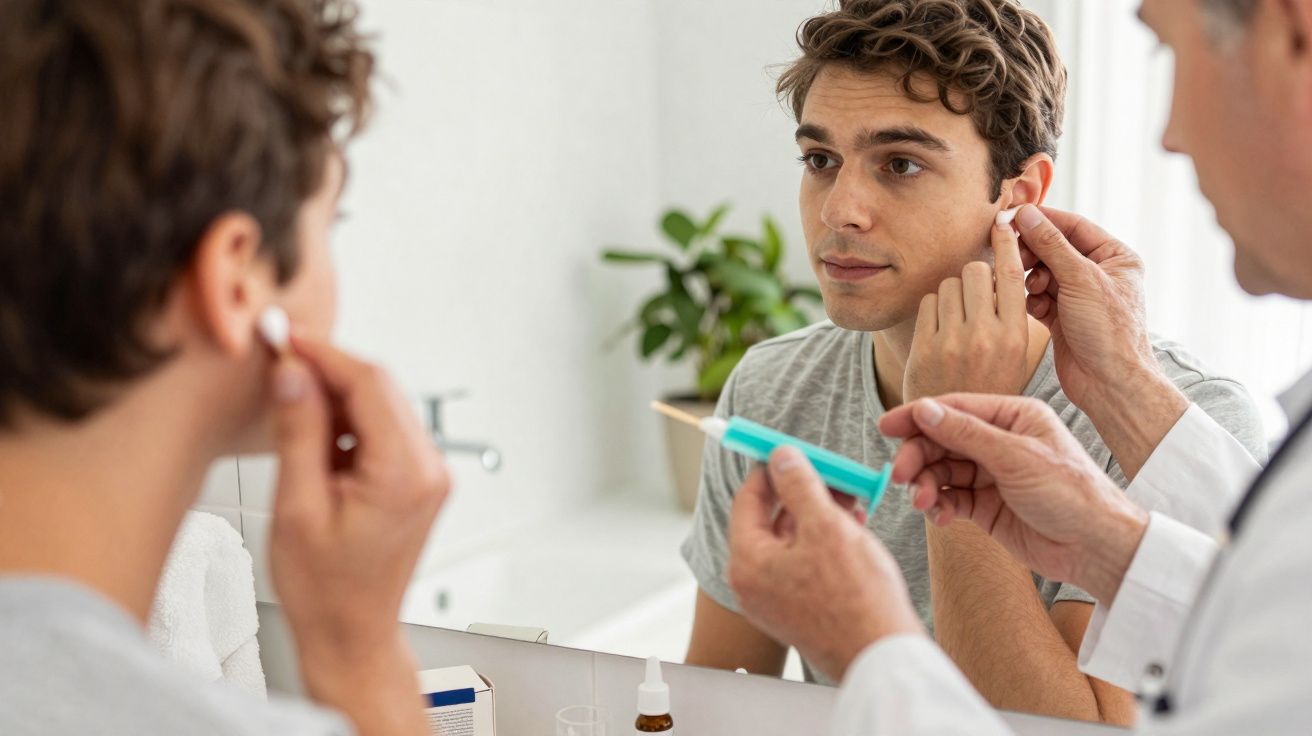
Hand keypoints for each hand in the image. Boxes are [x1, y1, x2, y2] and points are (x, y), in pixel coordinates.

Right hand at [269, 336, 448, 735]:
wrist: (351, 635)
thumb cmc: (325, 590)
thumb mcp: (297, 508)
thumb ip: (298, 432)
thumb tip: (292, 372)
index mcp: (404, 474)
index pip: (369, 384)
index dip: (324, 354)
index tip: (285, 337)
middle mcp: (428, 469)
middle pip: (380, 388)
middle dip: (329, 371)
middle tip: (280, 365)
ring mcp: (428, 474)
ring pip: (382, 405)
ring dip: (337, 397)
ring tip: (292, 415)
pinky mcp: (418, 480)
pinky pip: (384, 429)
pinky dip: (349, 422)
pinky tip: (316, 440)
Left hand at [727, 447, 924, 681]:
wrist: (882, 656)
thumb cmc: (855, 598)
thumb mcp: (826, 526)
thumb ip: (799, 485)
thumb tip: (780, 457)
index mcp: (747, 563)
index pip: (747, 501)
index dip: (769, 471)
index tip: (788, 451)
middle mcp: (753, 585)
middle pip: (770, 521)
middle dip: (802, 493)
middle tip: (830, 473)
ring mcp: (775, 601)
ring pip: (791, 542)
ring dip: (818, 515)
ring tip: (851, 498)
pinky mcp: (798, 611)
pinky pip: (803, 564)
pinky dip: (824, 542)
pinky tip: (853, 527)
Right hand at [878, 394, 1148, 603]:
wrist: (1096, 548)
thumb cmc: (1072, 493)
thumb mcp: (1016, 457)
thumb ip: (966, 433)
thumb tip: (924, 409)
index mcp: (1013, 417)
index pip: (954, 409)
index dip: (917, 416)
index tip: (886, 426)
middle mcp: (1000, 442)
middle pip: (942, 440)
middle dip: (919, 457)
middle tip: (902, 475)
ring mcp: (992, 475)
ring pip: (943, 471)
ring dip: (927, 485)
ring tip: (924, 503)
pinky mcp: (987, 506)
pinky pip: (951, 498)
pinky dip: (940, 505)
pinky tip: (940, 515)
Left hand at [903, 210, 1030, 402]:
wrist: (955, 430)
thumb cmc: (988, 388)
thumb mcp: (1014, 356)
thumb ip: (1010, 315)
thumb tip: (1000, 266)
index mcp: (1016, 336)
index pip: (1012, 273)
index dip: (1007, 242)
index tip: (1004, 221)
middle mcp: (987, 335)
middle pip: (976, 270)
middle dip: (973, 277)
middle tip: (973, 299)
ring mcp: (953, 341)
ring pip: (950, 284)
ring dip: (952, 294)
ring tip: (956, 321)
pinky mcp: (925, 346)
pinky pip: (928, 302)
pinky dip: (933, 309)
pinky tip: (939, 330)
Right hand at [1017, 205, 1188, 477]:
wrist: (1109, 383)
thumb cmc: (1108, 331)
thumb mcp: (1080, 279)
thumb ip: (1051, 245)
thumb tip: (1026, 214)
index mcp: (1115, 257)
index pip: (1073, 226)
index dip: (1043, 221)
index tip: (1012, 218)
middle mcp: (1098, 273)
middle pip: (1054, 248)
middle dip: (1033, 254)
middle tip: (1012, 257)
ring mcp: (1079, 295)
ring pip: (1042, 273)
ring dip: (1030, 279)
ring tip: (1031, 290)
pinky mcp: (1062, 316)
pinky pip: (1037, 297)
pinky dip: (1030, 300)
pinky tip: (1032, 309)